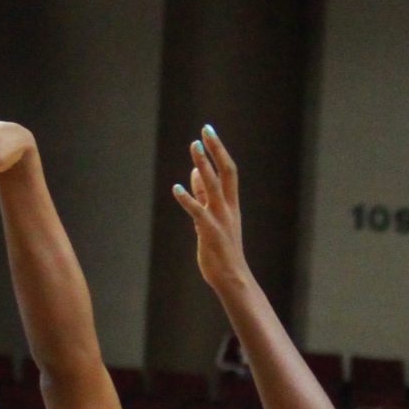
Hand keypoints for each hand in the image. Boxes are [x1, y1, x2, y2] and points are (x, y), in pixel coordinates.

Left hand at [172, 128, 249, 295]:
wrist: (231, 278)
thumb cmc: (222, 250)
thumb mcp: (213, 218)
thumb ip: (204, 196)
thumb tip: (196, 172)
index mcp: (231, 204)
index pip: (228, 171)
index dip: (219, 150)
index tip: (208, 132)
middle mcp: (228, 208)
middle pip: (225, 172)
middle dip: (215, 150)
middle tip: (205, 130)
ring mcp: (221, 219)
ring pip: (213, 185)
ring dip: (204, 164)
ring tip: (194, 146)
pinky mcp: (210, 232)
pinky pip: (198, 212)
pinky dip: (188, 198)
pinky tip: (176, 188)